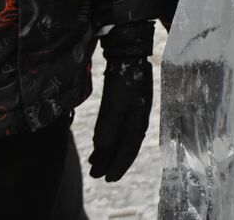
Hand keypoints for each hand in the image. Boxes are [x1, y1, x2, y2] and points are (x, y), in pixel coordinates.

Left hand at [89, 21, 153, 181]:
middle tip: (97, 176)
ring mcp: (134, 111)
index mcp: (138, 121)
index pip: (129, 149)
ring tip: (95, 163)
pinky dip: (109, 139)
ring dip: (108, 152)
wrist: (128, 55)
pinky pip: (118, 128)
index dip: (118, 165)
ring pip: (121, 138)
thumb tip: (103, 149)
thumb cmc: (123, 79)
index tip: (106, 179)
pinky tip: (100, 144)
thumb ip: (109, 128)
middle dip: (111, 162)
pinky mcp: (127, 104)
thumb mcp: (115, 104)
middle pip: (125, 147)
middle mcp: (138, 119)